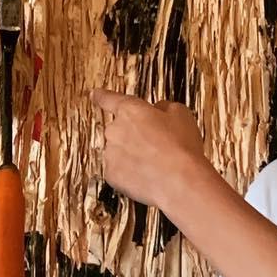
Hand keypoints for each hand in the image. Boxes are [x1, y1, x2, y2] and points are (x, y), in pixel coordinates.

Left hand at [90, 88, 208, 213]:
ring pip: (119, 151)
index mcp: (130, 110)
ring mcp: (111, 153)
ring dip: (132, 155)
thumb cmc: (181, 148)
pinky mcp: (111, 175)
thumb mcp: (180, 114)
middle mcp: (115, 130)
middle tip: (157, 145)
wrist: (180, 181)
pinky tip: (148, 174)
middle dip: (134, 136)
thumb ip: (163, 107)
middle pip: (119, 129)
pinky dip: (130, 173)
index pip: (110, 99)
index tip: (95, 94)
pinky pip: (119, 171)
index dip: (102, 96)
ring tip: (156, 163)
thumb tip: (157, 110)